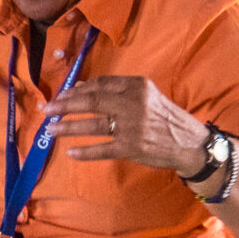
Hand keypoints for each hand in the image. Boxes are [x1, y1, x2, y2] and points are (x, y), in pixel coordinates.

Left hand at [47, 76, 210, 174]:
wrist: (190, 143)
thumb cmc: (164, 117)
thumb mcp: (146, 96)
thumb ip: (116, 90)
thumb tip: (81, 87)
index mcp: (137, 86)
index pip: (100, 84)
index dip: (76, 90)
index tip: (61, 96)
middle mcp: (133, 103)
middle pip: (92, 101)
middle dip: (65, 106)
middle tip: (48, 110)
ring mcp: (132, 126)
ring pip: (93, 125)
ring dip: (69, 128)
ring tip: (52, 130)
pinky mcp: (132, 147)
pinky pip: (102, 149)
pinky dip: (85, 152)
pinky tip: (71, 153)